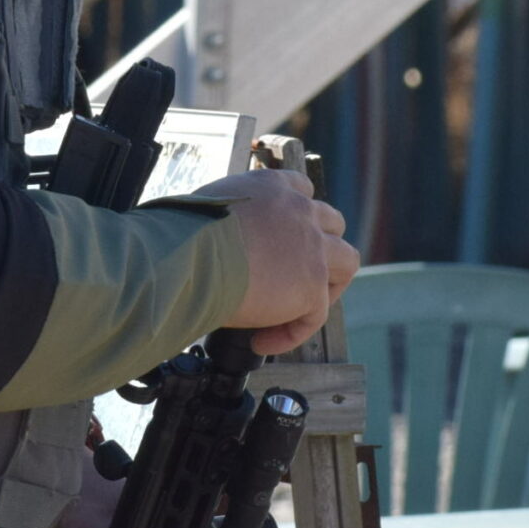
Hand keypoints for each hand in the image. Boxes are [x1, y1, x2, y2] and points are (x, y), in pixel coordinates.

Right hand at [193, 169, 359, 354]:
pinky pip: (316, 315)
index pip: (302, 190)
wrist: (190, 258)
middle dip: (320, 249)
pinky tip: (262, 342)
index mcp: (270, 186)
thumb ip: (228, 217)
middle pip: (332, 225)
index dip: (298, 216)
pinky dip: (292, 332)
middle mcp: (298, 210)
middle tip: (294, 276)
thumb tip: (218, 242)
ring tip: (297, 309)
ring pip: (346, 263)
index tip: (283, 239)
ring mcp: (312, 248)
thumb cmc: (182, 235)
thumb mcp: (207, 207)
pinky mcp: (312, 285)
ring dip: (327, 286)